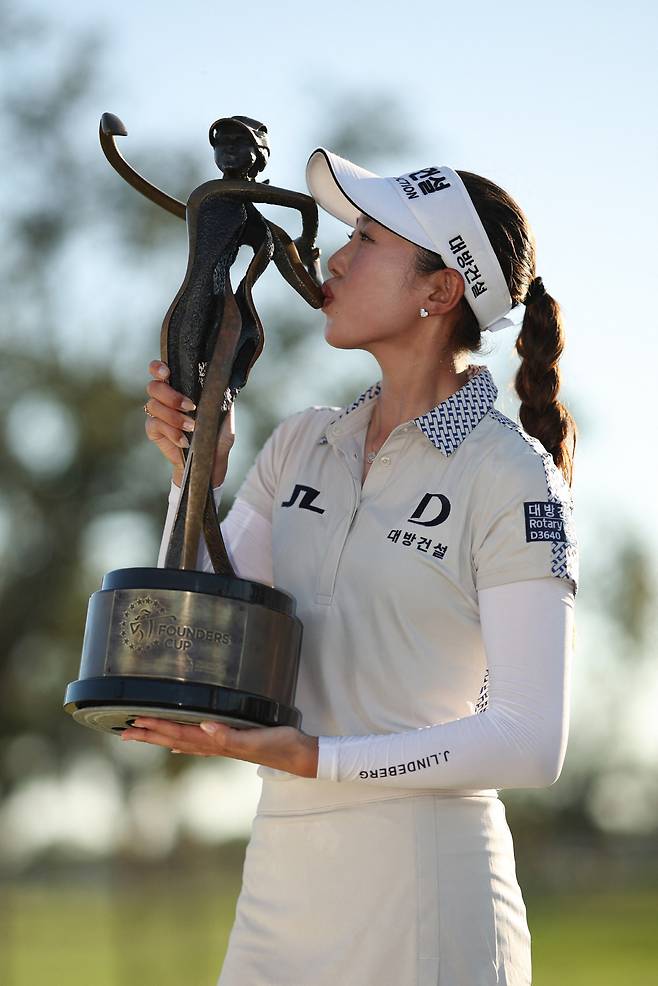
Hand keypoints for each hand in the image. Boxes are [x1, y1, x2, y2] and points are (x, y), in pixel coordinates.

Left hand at [121, 717, 319, 777]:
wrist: (300, 756)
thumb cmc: (280, 746)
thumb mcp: (256, 740)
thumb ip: (230, 737)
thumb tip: (204, 727)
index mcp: (217, 743)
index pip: (179, 734)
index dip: (156, 728)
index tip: (134, 723)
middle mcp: (215, 745)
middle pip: (175, 739)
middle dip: (149, 735)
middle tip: (123, 730)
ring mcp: (222, 745)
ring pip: (183, 740)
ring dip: (161, 736)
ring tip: (142, 734)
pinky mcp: (231, 741)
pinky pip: (199, 742)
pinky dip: (183, 741)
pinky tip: (176, 744)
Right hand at [144, 359, 234, 487]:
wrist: (210, 460)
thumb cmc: (217, 433)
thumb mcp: (222, 413)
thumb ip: (218, 395)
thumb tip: (218, 380)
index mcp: (179, 386)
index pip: (160, 370)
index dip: (158, 368)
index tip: (166, 373)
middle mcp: (165, 397)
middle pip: (154, 387)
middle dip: (171, 396)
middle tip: (190, 406)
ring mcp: (157, 414)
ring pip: (153, 406)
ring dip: (174, 417)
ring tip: (191, 427)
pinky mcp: (154, 430)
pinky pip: (155, 425)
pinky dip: (171, 433)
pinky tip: (184, 441)